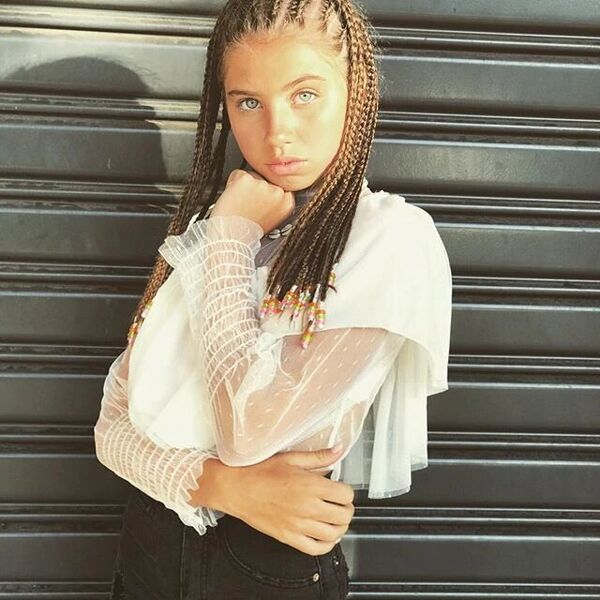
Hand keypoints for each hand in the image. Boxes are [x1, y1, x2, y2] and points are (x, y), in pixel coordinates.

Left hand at [210, 169, 294, 233]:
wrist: (232, 238)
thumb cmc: (248, 231)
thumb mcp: (272, 219)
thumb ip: (276, 203)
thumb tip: (271, 190)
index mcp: (287, 203)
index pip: (278, 187)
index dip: (266, 194)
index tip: (260, 205)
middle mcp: (278, 192)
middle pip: (265, 180)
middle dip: (255, 189)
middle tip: (248, 207)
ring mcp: (262, 185)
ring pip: (252, 176)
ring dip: (243, 187)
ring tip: (241, 205)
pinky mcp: (246, 180)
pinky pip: (237, 174)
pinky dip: (231, 184)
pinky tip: (234, 199)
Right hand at [220, 446, 353, 555]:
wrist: (234, 488)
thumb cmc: (258, 471)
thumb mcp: (291, 458)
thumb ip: (318, 456)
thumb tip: (338, 450)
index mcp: (309, 486)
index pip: (345, 495)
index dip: (347, 491)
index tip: (341, 488)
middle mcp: (306, 507)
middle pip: (343, 515)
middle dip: (346, 508)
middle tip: (341, 503)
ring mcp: (297, 525)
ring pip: (333, 534)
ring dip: (340, 526)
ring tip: (335, 518)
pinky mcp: (288, 538)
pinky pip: (316, 549)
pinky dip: (327, 544)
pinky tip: (325, 535)